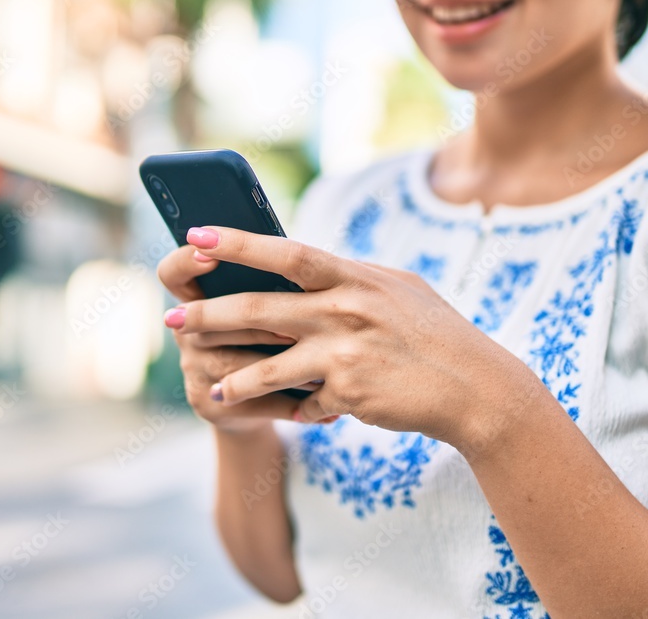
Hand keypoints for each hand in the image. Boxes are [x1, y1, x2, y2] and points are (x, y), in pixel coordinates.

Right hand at [156, 241, 313, 432]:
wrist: (271, 396)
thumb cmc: (278, 331)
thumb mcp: (273, 300)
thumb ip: (273, 283)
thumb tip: (300, 265)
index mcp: (197, 295)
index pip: (173, 272)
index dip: (185, 262)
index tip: (209, 255)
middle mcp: (186, 332)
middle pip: (206, 318)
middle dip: (252, 318)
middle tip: (291, 327)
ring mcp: (194, 369)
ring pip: (233, 362)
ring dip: (280, 362)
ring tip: (322, 365)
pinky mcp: (210, 404)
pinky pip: (251, 401)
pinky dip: (292, 401)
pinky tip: (325, 405)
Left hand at [170, 227, 539, 448]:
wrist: (476, 388)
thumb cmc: (434, 334)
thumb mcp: (397, 289)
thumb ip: (349, 278)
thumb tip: (303, 266)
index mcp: (355, 277)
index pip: (287, 252)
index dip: (238, 243)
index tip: (194, 236)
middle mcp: (347, 309)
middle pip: (261, 308)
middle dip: (208, 313)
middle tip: (171, 320)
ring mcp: (347, 353)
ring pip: (269, 363)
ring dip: (231, 375)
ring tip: (205, 382)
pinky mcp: (349, 393)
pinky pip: (304, 403)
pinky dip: (288, 407)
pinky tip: (273, 412)